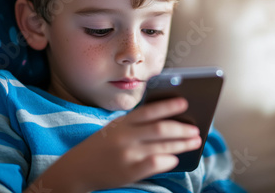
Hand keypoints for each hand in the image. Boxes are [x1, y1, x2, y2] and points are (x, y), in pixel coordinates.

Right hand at [26, 97, 200, 192]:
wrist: (78, 168)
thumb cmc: (102, 145)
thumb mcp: (115, 128)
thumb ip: (136, 124)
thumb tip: (169, 120)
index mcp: (122, 122)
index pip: (148, 111)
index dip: (168, 106)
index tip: (185, 103)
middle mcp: (124, 137)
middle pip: (159, 129)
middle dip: (181, 129)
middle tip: (196, 129)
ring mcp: (127, 155)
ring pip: (161, 147)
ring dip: (181, 144)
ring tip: (195, 141)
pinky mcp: (129, 172)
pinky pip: (155, 164)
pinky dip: (168, 161)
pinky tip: (176, 159)